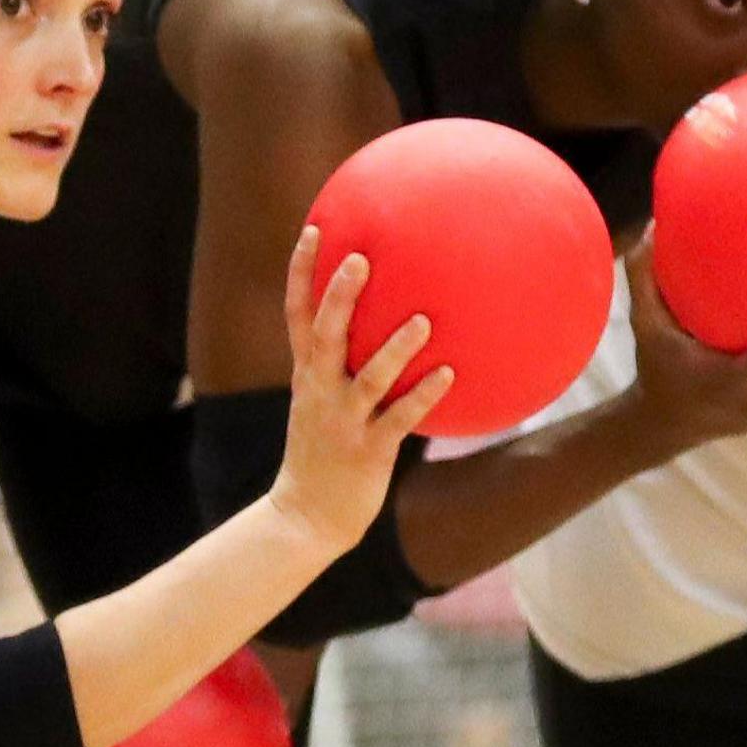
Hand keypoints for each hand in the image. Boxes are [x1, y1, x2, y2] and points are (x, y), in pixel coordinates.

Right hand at [267, 226, 455, 547]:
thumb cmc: (323, 451)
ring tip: (423, 321)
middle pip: (324, 334)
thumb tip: (385, 321)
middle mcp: (320, 390)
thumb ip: (343, 364)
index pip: (296, 313)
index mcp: (307, 374)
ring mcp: (343, 420)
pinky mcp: (368, 450)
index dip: (302, 272)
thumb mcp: (321, 402)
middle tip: (361, 258)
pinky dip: (425, 396)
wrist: (306, 516)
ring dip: (395, 347)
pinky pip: (401, 418)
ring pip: (369, 376)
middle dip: (338, 295)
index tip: (314, 229)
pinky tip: (451, 375)